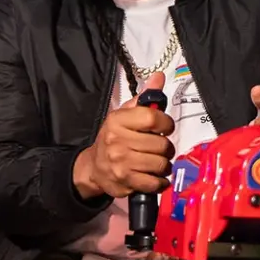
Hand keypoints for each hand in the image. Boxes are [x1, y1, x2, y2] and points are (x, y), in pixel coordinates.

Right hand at [73, 71, 173, 199]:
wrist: (93, 167)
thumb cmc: (113, 138)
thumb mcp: (124, 115)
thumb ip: (144, 98)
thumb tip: (159, 77)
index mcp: (118, 121)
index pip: (153, 118)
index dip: (166, 124)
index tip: (165, 128)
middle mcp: (117, 141)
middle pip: (161, 145)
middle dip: (166, 148)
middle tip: (160, 149)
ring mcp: (121, 163)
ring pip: (161, 165)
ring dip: (164, 166)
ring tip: (156, 163)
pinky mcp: (125, 182)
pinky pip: (155, 183)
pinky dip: (159, 182)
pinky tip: (154, 177)